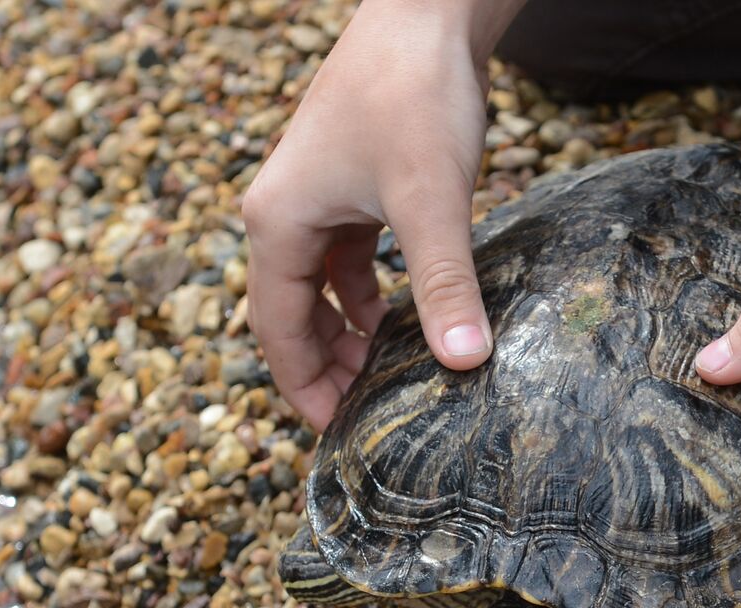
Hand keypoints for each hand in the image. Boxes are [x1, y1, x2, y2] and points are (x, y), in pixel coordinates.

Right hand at [243, 2, 512, 429]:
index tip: (337, 434)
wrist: (428, 13)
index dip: (305, 388)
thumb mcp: (431, 202)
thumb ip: (443, 285)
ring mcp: (316, 196)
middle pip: (291, 314)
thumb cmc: (414, 97)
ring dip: (347, 332)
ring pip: (318, 287)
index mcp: (277, 223)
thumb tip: (464, 362)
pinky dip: (366, 292)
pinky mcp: (350, 183)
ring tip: (385, 372)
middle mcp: (283, 212)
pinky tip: (400, 313)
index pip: (276, 330)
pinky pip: (346, 257)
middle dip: (326, 367)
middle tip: (366, 413)